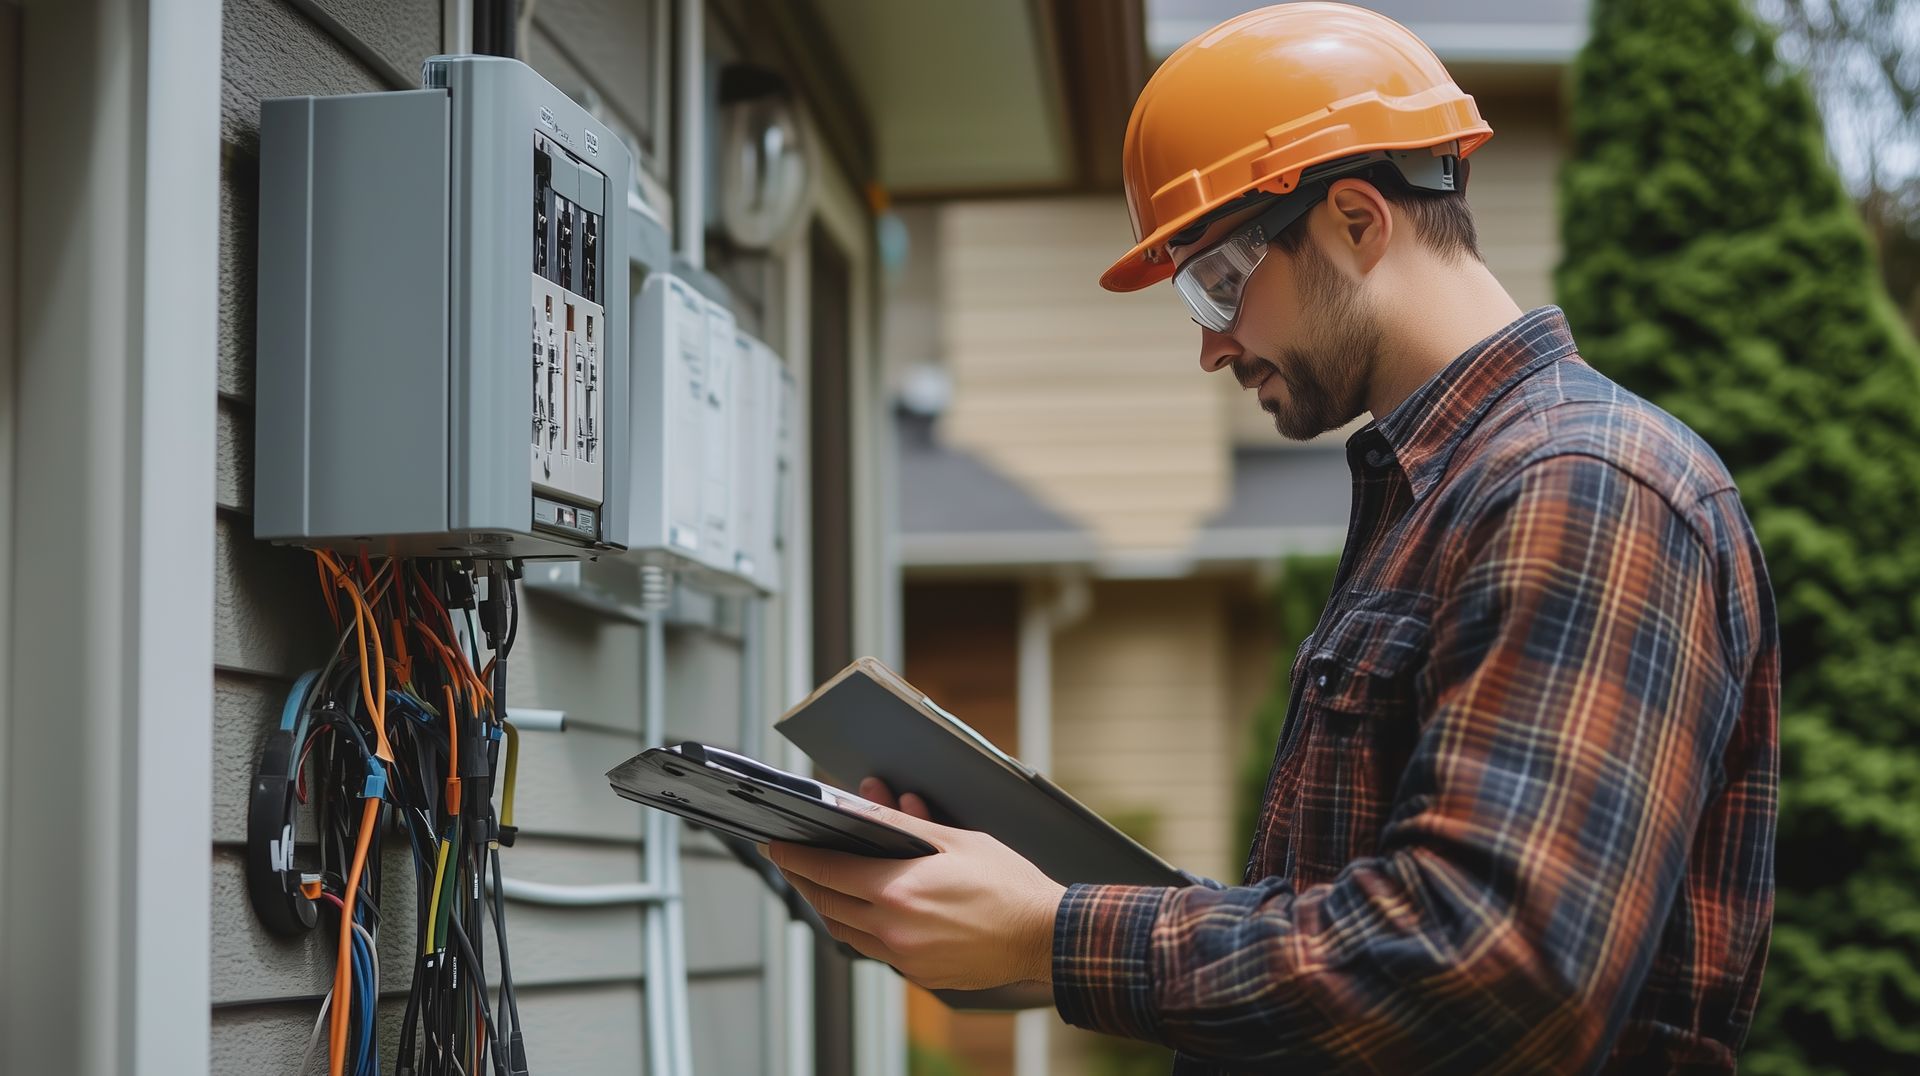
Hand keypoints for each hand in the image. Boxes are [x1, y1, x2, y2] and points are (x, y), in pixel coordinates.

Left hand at [763, 777, 1066, 990]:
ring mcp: (905, 958)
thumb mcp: (956, 840)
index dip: (796, 857)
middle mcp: (894, 929)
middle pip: (828, 905)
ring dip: (828, 907)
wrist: (1043, 935)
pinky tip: (866, 910)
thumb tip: (868, 805)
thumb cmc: (1007, 884)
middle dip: (804, 881)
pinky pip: (875, 950)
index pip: (828, 872)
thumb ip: (905, 825)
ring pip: (846, 932)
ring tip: (822, 884)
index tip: (776, 846)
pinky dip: (861, 928)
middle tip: (791, 862)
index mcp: (899, 892)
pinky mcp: (919, 975)